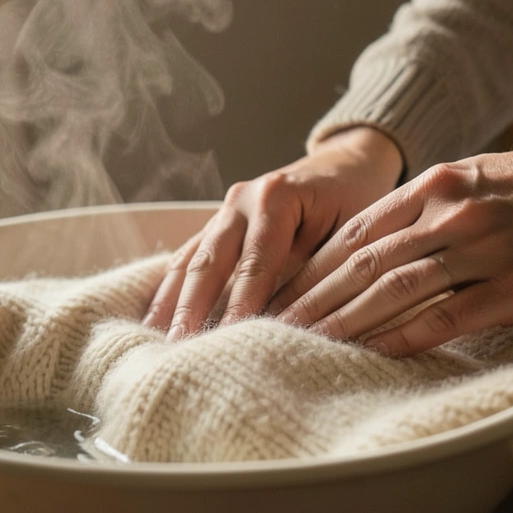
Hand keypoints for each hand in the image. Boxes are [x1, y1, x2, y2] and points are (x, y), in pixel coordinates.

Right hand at [143, 127, 403, 338]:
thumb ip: (324, 268)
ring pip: (190, 260)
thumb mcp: (353, 230)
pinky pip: (186, 259)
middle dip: (193, 308)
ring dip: (171, 303)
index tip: (231, 340)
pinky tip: (154, 321)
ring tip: (156, 342)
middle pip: (210, 261)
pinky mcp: (216, 226)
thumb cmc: (358, 202)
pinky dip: (170, 291)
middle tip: (181, 349)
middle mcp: (241, 199)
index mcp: (276, 196)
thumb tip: (304, 327)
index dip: (242, 304)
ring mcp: (223, 211)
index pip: (256, 262)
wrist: (347, 164)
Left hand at [269, 143, 512, 355]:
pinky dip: (403, 337)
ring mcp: (481, 252)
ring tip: (309, 346)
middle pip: (364, 265)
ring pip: (396, 292)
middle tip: (274, 329)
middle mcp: (450, 215)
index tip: (278, 295)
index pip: (353, 234)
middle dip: (314, 301)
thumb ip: (411, 210)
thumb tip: (353, 248)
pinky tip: (372, 353)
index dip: (311, 269)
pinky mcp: (511, 290)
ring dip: (346, 323)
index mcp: (430, 185)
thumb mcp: (461, 179)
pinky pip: (445, 318)